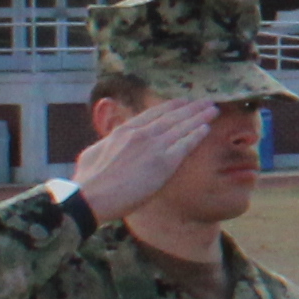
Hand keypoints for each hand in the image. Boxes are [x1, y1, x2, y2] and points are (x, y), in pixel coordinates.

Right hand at [72, 95, 223, 222]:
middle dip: (190, 108)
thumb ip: (108, 144)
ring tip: (212, 110)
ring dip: (199, 117)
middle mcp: (140, 134)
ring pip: (181, 127)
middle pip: (171, 116)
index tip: (182, 102)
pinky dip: (196, 135)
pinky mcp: (163, 164)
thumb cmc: (87, 181)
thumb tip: (109, 142)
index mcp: (123, 131)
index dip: (170, 107)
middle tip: (205, 102)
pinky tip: (206, 129)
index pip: (152, 114)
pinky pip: (185, 145)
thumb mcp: (94, 152)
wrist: (89, 197)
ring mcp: (153, 147)